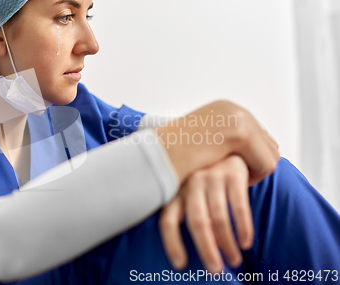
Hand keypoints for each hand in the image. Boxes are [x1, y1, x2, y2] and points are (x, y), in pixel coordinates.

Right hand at [154, 100, 279, 183]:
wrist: (158, 155)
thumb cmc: (172, 155)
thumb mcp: (201, 142)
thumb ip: (222, 142)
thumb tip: (240, 155)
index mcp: (224, 109)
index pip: (257, 136)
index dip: (249, 158)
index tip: (233, 170)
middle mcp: (234, 109)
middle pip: (268, 144)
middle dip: (255, 164)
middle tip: (234, 177)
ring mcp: (239, 119)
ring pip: (269, 156)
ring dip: (253, 171)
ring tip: (229, 178)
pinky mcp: (242, 134)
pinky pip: (266, 164)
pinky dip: (253, 177)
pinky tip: (229, 177)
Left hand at [159, 155, 252, 273]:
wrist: (226, 143)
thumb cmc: (205, 177)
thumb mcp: (190, 192)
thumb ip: (189, 214)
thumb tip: (196, 249)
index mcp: (176, 190)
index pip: (167, 220)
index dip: (172, 243)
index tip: (180, 264)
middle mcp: (191, 182)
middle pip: (197, 222)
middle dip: (207, 249)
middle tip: (215, 269)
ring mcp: (212, 176)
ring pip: (218, 216)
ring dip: (227, 243)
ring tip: (234, 260)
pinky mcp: (233, 172)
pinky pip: (239, 204)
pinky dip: (243, 226)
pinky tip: (246, 241)